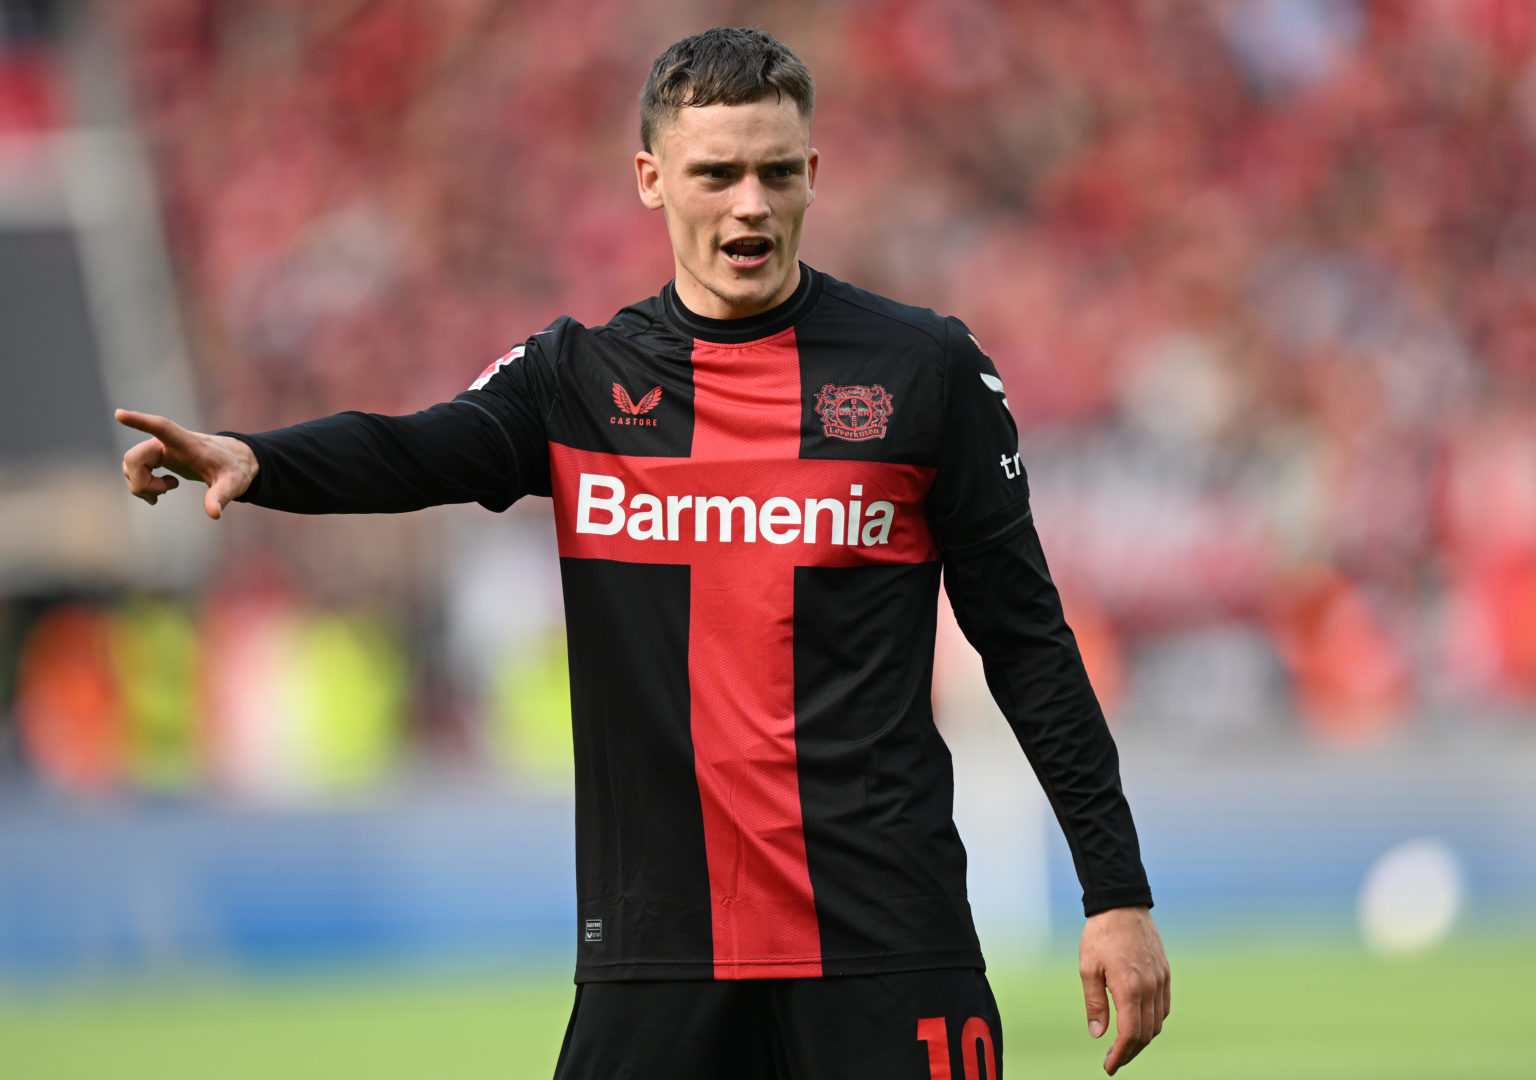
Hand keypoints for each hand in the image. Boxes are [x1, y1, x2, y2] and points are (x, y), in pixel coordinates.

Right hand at [116, 409, 258, 518]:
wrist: (233, 461)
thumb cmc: (233, 468)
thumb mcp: (233, 484)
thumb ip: (221, 497)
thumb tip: (214, 514)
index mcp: (187, 444)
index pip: (162, 427)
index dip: (141, 422)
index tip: (119, 414)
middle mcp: (167, 443)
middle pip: (135, 458)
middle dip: (142, 482)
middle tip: (166, 492)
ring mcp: (159, 449)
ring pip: (130, 465)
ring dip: (141, 485)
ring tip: (167, 490)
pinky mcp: (155, 457)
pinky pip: (133, 470)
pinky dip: (140, 485)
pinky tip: (159, 492)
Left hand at [1080, 905, 1169, 1074]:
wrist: (1122, 906)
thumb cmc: (1100, 935)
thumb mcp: (1088, 969)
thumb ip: (1095, 1004)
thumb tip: (1098, 1033)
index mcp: (1129, 987)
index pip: (1130, 1034)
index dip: (1121, 1055)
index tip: (1109, 1066)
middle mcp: (1150, 987)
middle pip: (1146, 1033)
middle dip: (1130, 1051)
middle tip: (1114, 1060)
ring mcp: (1161, 980)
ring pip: (1158, 1022)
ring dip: (1143, 1038)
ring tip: (1124, 1045)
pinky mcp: (1165, 973)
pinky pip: (1163, 1007)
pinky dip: (1153, 1021)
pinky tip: (1139, 1023)